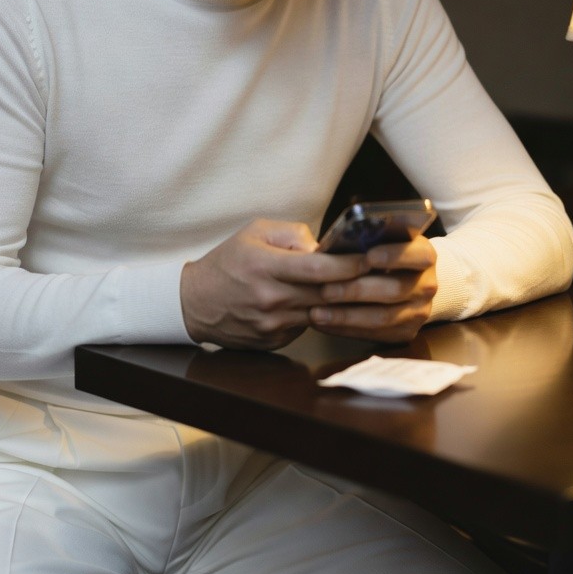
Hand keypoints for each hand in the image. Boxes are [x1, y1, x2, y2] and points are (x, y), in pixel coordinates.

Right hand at [180, 219, 368, 349]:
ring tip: (355, 288)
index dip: (347, 265)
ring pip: (321, 312)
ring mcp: (272, 324)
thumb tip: (325, 247)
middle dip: (355, 284)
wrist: (194, 303)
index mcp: (264, 267)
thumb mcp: (254, 233)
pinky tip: (316, 303)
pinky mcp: (274, 341)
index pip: (316, 269)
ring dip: (338, 302)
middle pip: (325, 294)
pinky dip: (315, 314)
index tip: (368, 258)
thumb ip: (292, 234)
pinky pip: (306, 326)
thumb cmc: (227, 262)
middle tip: (378, 274)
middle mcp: (269, 298)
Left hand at [310, 236, 437, 341]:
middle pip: (395, 289)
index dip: (394, 255)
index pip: (419, 254)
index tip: (367, 257)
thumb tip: (332, 248)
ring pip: (383, 317)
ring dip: (346, 316)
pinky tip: (323, 323)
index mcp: (423, 255)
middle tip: (325, 291)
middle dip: (356, 290)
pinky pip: (375, 335)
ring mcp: (419, 311)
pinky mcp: (406, 332)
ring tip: (316, 313)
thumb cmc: (380, 254)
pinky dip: (346, 329)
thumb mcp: (378, 241)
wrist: (403, 281)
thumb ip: (364, 241)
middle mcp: (427, 285)